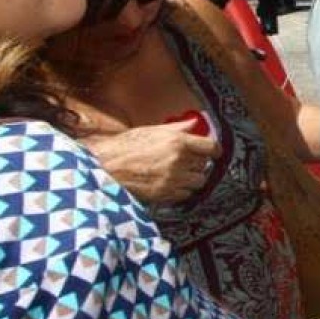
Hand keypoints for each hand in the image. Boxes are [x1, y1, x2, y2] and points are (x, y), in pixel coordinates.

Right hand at [84, 117, 219, 203]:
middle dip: (198, 163)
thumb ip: (177, 128)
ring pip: (198, 181)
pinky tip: (169, 183)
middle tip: (188, 161)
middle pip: (204, 165)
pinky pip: (185, 194)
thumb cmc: (124, 147)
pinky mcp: (165, 195)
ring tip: (179, 173)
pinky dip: (181, 190)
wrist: (104, 168)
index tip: (214, 152)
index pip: (211, 147)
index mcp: (177, 141)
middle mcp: (179, 161)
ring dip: (192, 178)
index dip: (215, 150)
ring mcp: (173, 179)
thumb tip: (195, 123)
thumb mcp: (151, 131)